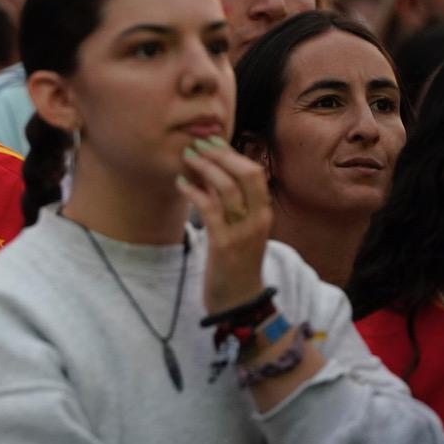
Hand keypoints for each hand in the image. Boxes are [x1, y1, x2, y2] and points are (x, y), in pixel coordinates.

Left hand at [175, 136, 271, 312]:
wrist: (239, 301)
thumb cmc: (235, 262)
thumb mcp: (240, 228)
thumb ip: (231, 203)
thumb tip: (211, 172)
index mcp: (264, 212)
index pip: (254, 172)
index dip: (231, 153)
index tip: (210, 141)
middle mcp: (258, 219)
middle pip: (246, 173)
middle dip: (221, 154)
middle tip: (197, 145)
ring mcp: (242, 232)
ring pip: (227, 188)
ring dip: (206, 168)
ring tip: (188, 158)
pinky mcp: (223, 244)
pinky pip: (209, 209)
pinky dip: (193, 191)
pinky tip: (180, 183)